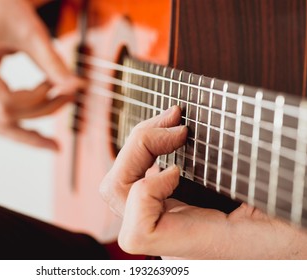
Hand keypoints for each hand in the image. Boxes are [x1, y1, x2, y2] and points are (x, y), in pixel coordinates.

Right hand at [0, 0, 82, 149]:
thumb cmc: (0, 3)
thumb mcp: (30, 32)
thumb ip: (53, 63)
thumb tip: (77, 87)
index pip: (6, 104)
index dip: (38, 101)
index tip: (60, 88)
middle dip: (33, 130)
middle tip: (58, 141)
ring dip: (24, 133)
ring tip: (49, 143)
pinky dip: (15, 121)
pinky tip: (34, 126)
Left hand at [100, 106, 306, 258]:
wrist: (289, 249)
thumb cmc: (290, 234)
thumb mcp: (281, 213)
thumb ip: (256, 189)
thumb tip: (231, 138)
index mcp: (195, 246)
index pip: (137, 234)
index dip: (148, 193)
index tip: (178, 170)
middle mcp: (172, 236)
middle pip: (116, 195)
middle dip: (137, 147)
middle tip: (174, 122)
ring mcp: (167, 220)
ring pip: (122, 185)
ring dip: (140, 145)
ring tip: (171, 122)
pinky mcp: (171, 207)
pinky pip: (138, 180)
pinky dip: (148, 153)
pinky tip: (173, 141)